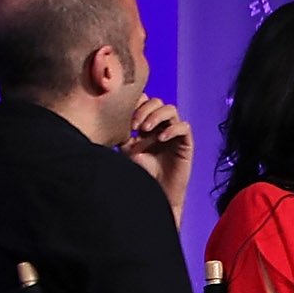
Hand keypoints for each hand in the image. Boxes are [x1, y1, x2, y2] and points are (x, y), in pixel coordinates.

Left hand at [124, 96, 194, 220]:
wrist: (155, 191)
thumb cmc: (140, 171)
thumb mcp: (125, 149)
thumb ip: (121, 132)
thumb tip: (107, 117)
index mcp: (146, 123)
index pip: (144, 101)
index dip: (135, 104)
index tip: (124, 120)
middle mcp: (160, 125)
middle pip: (156, 101)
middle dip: (144, 110)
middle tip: (134, 126)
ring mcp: (173, 132)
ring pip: (171, 109)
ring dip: (156, 116)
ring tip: (145, 130)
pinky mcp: (186, 143)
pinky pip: (183, 127)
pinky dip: (172, 129)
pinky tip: (160, 139)